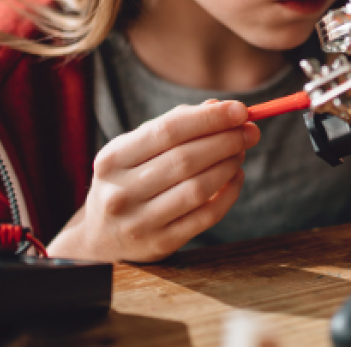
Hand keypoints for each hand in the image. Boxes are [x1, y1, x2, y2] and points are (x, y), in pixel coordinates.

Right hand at [47, 100, 259, 261]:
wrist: (100, 238)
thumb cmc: (126, 181)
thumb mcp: (134, 150)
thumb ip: (173, 125)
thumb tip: (218, 106)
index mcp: (113, 159)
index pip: (168, 130)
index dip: (208, 118)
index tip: (239, 110)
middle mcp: (122, 191)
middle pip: (185, 159)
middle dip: (226, 140)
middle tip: (250, 131)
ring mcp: (140, 221)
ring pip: (198, 188)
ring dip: (228, 165)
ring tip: (240, 152)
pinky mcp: (161, 244)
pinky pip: (206, 216)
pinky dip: (228, 194)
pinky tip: (236, 177)